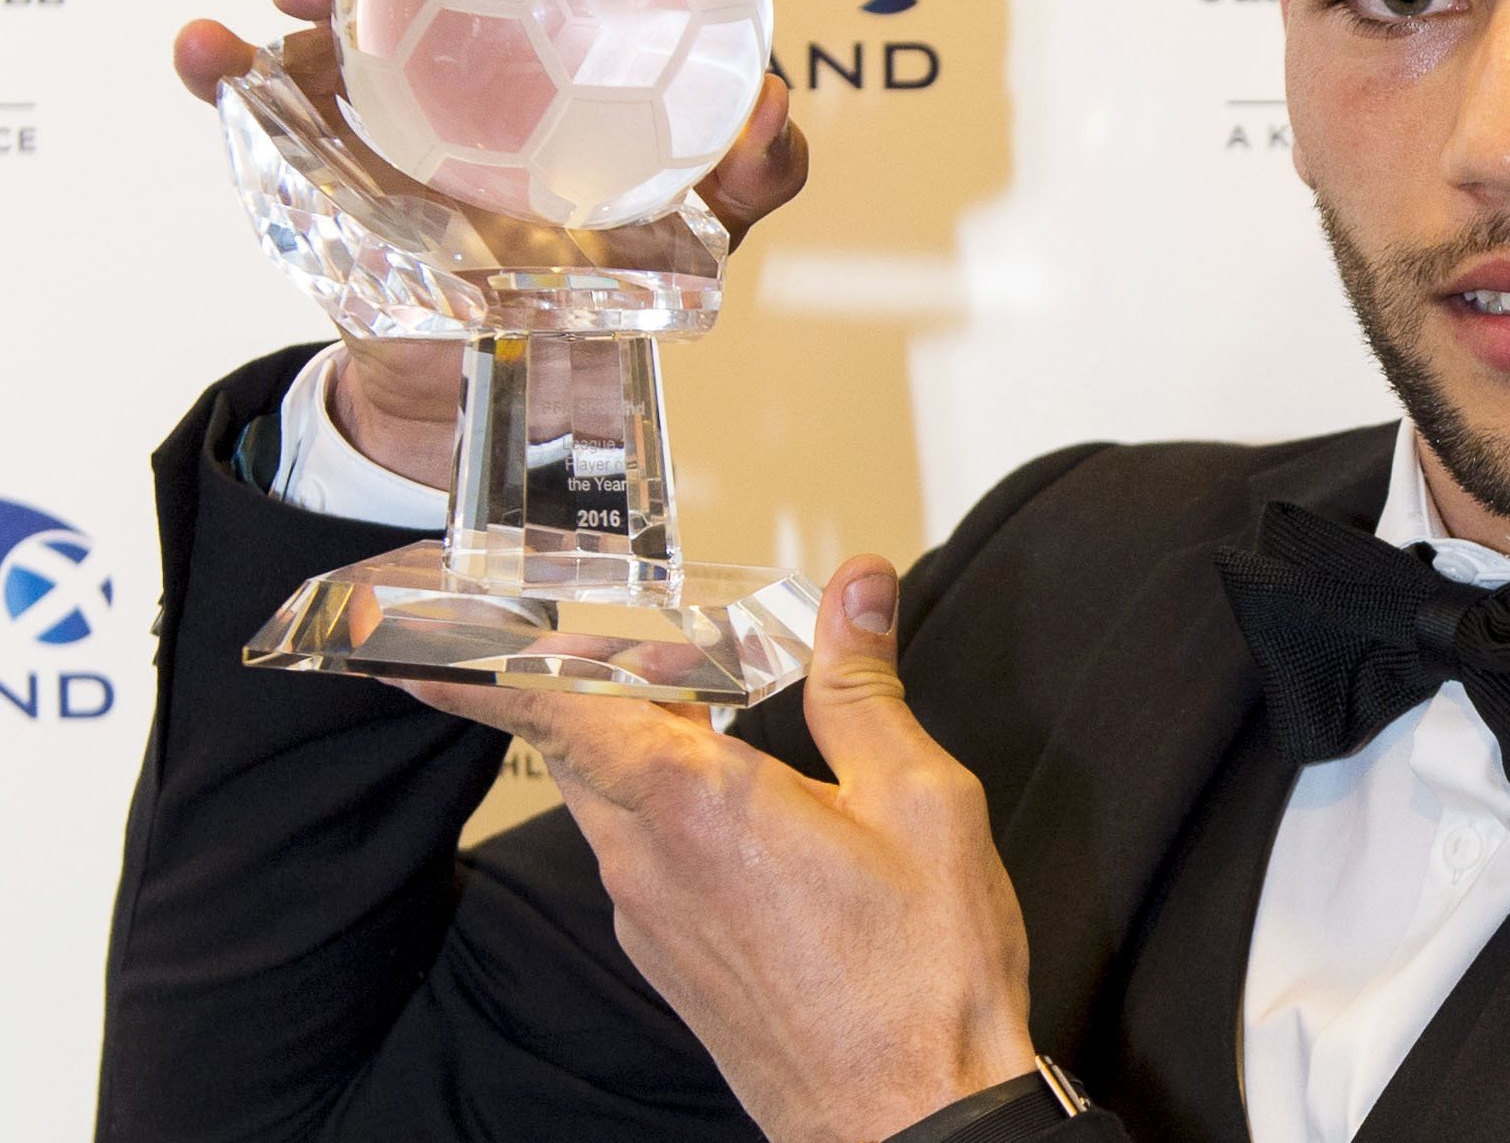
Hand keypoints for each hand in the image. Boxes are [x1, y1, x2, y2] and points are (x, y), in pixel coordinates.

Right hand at [175, 0, 810, 488]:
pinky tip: (212, 48)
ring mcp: (378, 60)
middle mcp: (465, 5)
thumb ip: (754, 166)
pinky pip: (248, 85)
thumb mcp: (706, 215)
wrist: (522, 364)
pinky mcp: (308, 128)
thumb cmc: (617, 256)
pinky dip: (219, 59)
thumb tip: (771, 108)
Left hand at [399, 559, 1038, 1142]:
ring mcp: (652, 921)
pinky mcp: (673, 965)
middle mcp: (650, 861)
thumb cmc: (921, 973)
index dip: (483, 669)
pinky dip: (665, 807)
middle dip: (597, 682)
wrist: (910, 1120)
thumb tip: (855, 587)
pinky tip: (743, 807)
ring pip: (611, 804)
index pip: (555, 710)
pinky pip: (641, 859)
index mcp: (698, 801)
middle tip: (656, 640)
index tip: (419, 643)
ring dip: (640, 743)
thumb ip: (863, 686)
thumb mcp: (918, 799)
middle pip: (578, 746)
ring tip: (717, 705)